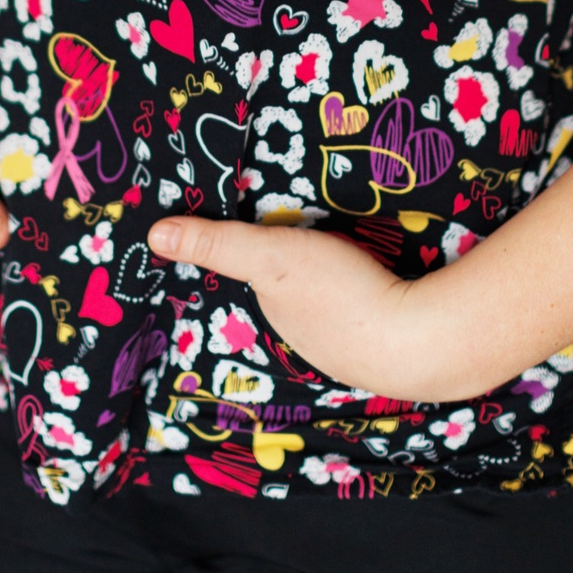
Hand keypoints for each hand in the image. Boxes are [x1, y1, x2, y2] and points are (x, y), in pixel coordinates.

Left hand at [147, 216, 456, 402]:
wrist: (419, 337)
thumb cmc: (337, 296)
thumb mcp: (269, 255)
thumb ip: (217, 242)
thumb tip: (153, 234)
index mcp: (276, 317)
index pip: (258, 283)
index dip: (256, 256)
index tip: (260, 231)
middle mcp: (308, 338)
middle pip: (294, 294)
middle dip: (294, 270)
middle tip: (302, 230)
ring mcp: (352, 342)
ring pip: (332, 302)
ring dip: (334, 279)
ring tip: (339, 245)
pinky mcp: (392, 331)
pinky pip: (369, 304)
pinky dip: (368, 287)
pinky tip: (379, 267)